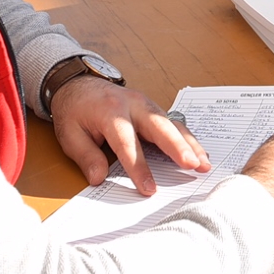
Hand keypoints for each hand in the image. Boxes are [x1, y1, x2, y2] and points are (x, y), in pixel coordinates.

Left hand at [51, 75, 209, 196]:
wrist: (78, 85)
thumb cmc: (75, 111)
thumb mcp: (69, 135)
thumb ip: (86, 156)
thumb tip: (99, 178)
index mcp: (110, 112)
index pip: (127, 143)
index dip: (139, 167)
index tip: (149, 188)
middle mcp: (133, 105)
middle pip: (160, 127)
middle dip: (178, 147)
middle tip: (194, 165)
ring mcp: (146, 104)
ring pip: (172, 124)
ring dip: (190, 144)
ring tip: (204, 163)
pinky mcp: (153, 109)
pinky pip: (173, 124)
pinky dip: (187, 139)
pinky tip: (198, 153)